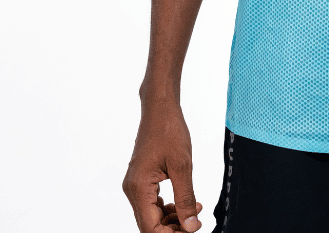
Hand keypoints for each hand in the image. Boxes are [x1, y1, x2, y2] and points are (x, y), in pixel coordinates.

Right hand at [122, 98, 203, 232]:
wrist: (160, 108)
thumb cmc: (170, 130)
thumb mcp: (182, 165)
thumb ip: (186, 198)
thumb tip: (191, 226)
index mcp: (138, 188)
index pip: (150, 228)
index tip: (193, 229)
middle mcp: (132, 190)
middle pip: (150, 224)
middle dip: (173, 227)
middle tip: (196, 222)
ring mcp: (136, 184)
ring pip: (152, 214)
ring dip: (172, 217)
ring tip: (195, 209)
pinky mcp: (142, 179)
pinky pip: (153, 202)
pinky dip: (169, 206)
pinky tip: (186, 202)